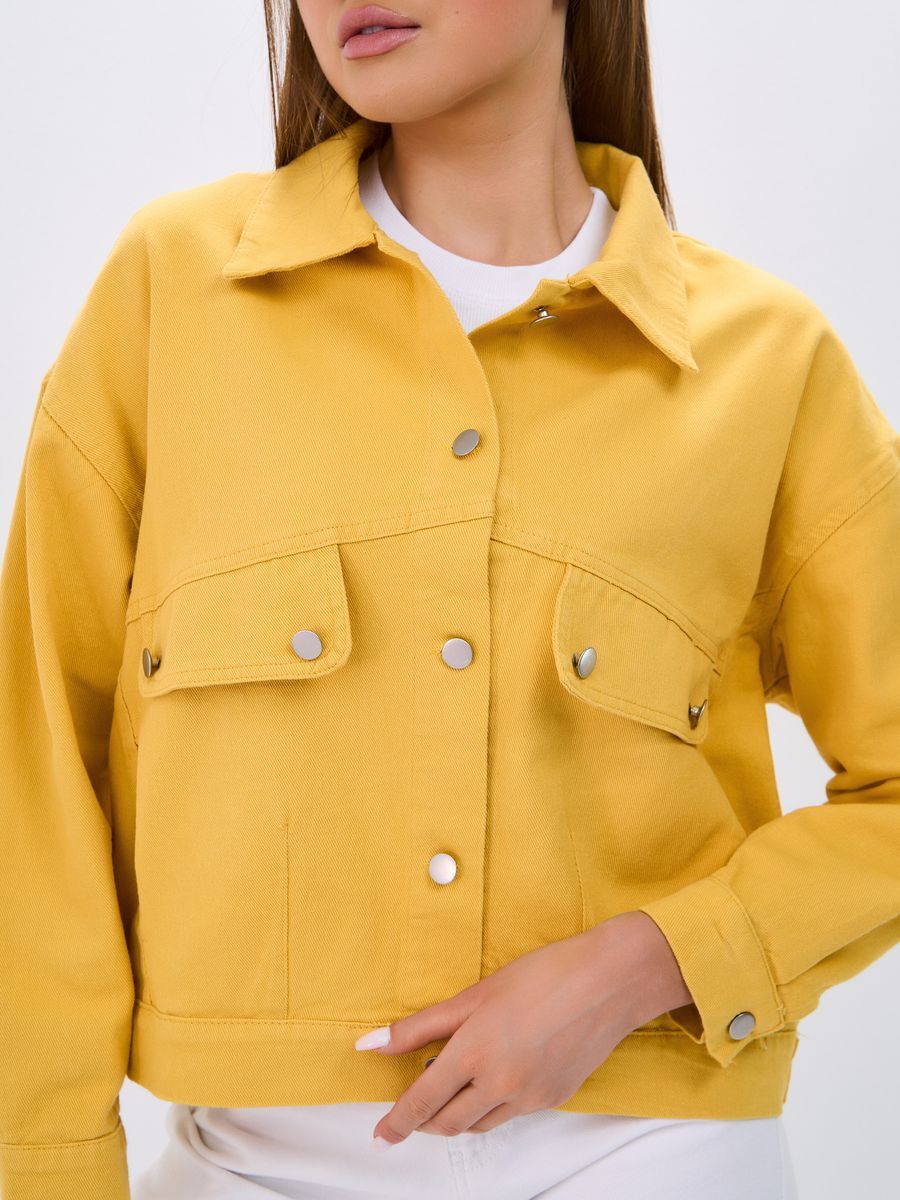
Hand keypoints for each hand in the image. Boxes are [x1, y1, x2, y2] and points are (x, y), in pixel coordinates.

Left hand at [354, 910, 692, 1146]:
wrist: (608, 980)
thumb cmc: (542, 975)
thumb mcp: (474, 994)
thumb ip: (420, 1026)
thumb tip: (372, 1044)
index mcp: (473, 1054)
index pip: (421, 1103)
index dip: (397, 1123)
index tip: (381, 1136)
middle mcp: (499, 1084)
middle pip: (447, 1123)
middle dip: (424, 1121)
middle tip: (413, 1107)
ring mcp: (529, 1097)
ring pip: (478, 1124)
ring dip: (457, 1116)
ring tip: (452, 1087)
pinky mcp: (553, 1099)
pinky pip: (510, 1115)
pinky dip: (492, 1106)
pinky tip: (494, 1078)